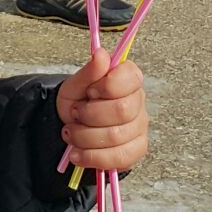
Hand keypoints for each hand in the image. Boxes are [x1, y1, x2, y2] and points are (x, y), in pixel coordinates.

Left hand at [57, 55, 147, 172]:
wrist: (71, 127)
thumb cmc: (77, 102)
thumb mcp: (75, 85)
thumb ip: (89, 71)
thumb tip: (100, 53)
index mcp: (129, 79)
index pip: (129, 79)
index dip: (106, 86)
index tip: (89, 92)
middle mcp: (139, 102)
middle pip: (122, 110)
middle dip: (90, 114)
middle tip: (75, 114)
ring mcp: (140, 128)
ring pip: (116, 137)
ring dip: (85, 137)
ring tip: (72, 133)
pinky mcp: (136, 150)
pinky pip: (118, 158)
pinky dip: (92, 157)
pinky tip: (78, 153)